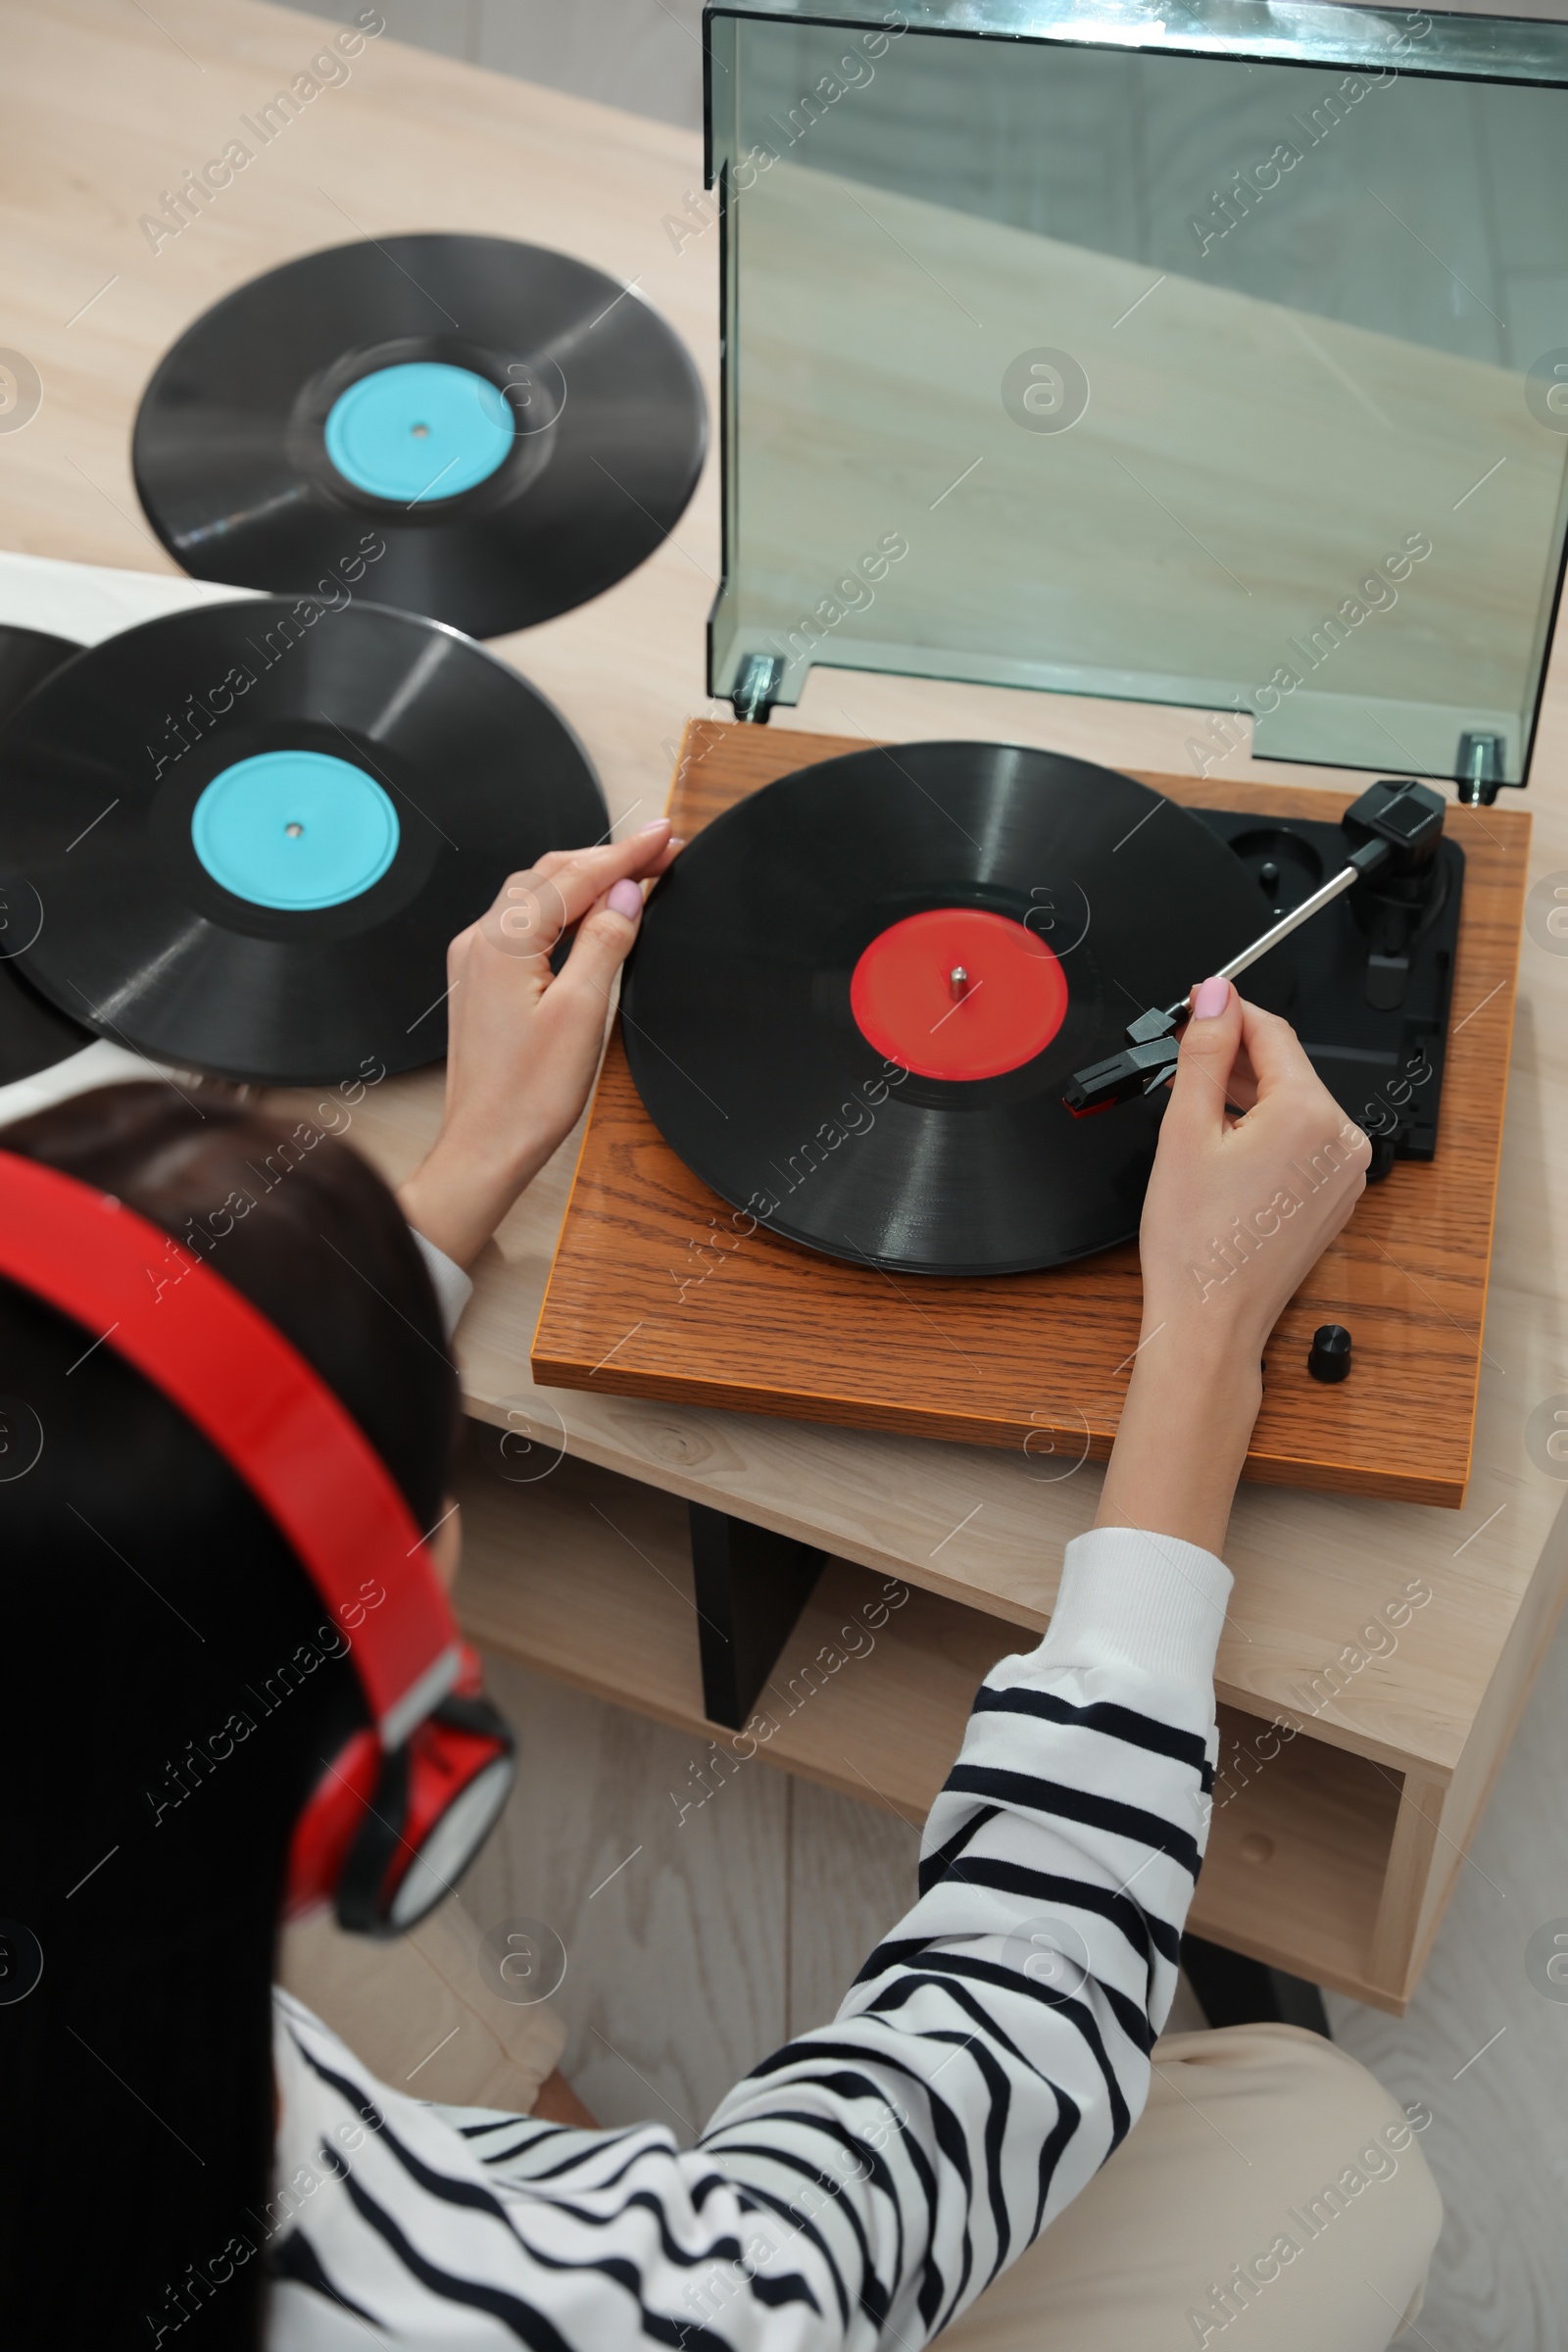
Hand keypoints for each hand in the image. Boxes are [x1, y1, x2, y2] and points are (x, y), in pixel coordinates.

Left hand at [398, 821, 680, 1268]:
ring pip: (536, 897)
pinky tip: (590, 916)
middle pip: (551, 875)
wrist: (485, 1147)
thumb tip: (626, 894)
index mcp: (504, 942)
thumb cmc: (529, 1096)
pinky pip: (524, 925)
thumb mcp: (583, 1013)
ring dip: (585, 881)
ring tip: (635, 876)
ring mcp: (476, 961)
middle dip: (607, 858)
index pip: (575, 877)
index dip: (625, 854)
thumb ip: (604, 942)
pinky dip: (563, 909)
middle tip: (661, 852)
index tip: (664, 835)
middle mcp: (481, 941)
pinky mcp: (481, 983)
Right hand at [1096, 976, 1370, 1554]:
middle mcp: (1342, 1141)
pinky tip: (1222, 1153)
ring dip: (1246, 1098)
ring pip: (1292, 1105)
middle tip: (1179, 1067)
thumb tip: (1214, 995)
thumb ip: (1203, 1052)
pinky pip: (1301, 1143)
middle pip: (1285, 1069)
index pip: (1271, 1033)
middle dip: (1233, 1061)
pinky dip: (1264, 1134)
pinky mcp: (1334, 1198)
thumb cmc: (1195, 1244)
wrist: (1210, 1322)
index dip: (1226, 1013)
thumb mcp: (1185, 1130)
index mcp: (1311, 1115)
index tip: (1194, 1006)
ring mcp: (1344, 1173)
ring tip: (1194, 1117)